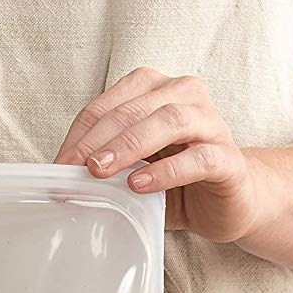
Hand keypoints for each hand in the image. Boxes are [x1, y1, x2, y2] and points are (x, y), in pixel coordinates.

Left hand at [55, 68, 277, 242]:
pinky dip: (165, 171)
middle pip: (134, 108)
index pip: (109, 104)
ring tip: (100, 170)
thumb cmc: (178, 181)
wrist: (232, 203)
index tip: (59, 164)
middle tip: (74, 167)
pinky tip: (139, 185)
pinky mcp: (229, 158)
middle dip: (99, 138)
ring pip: (168, 120)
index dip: (81, 133)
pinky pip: (198, 158)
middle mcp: (186, 95)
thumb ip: (107, 163)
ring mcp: (212, 124)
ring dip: (129, 145)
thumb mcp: (135, 167)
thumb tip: (62, 177)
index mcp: (157, 90)